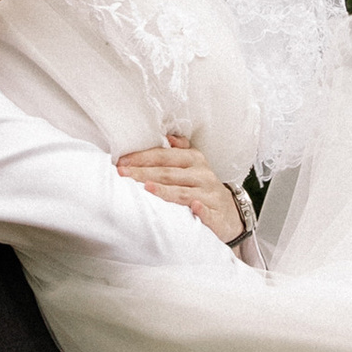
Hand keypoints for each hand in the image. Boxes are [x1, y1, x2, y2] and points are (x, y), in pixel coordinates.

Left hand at [116, 130, 250, 246]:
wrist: (229, 214)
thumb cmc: (203, 187)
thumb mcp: (194, 165)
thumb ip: (179, 150)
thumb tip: (166, 136)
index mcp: (194, 159)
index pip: (164, 156)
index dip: (142, 158)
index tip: (122, 161)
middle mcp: (202, 175)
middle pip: (168, 174)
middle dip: (144, 173)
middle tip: (123, 174)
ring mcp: (209, 195)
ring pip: (183, 193)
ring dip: (165, 190)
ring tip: (146, 188)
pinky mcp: (217, 215)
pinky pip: (207, 212)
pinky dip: (201, 210)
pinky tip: (194, 207)